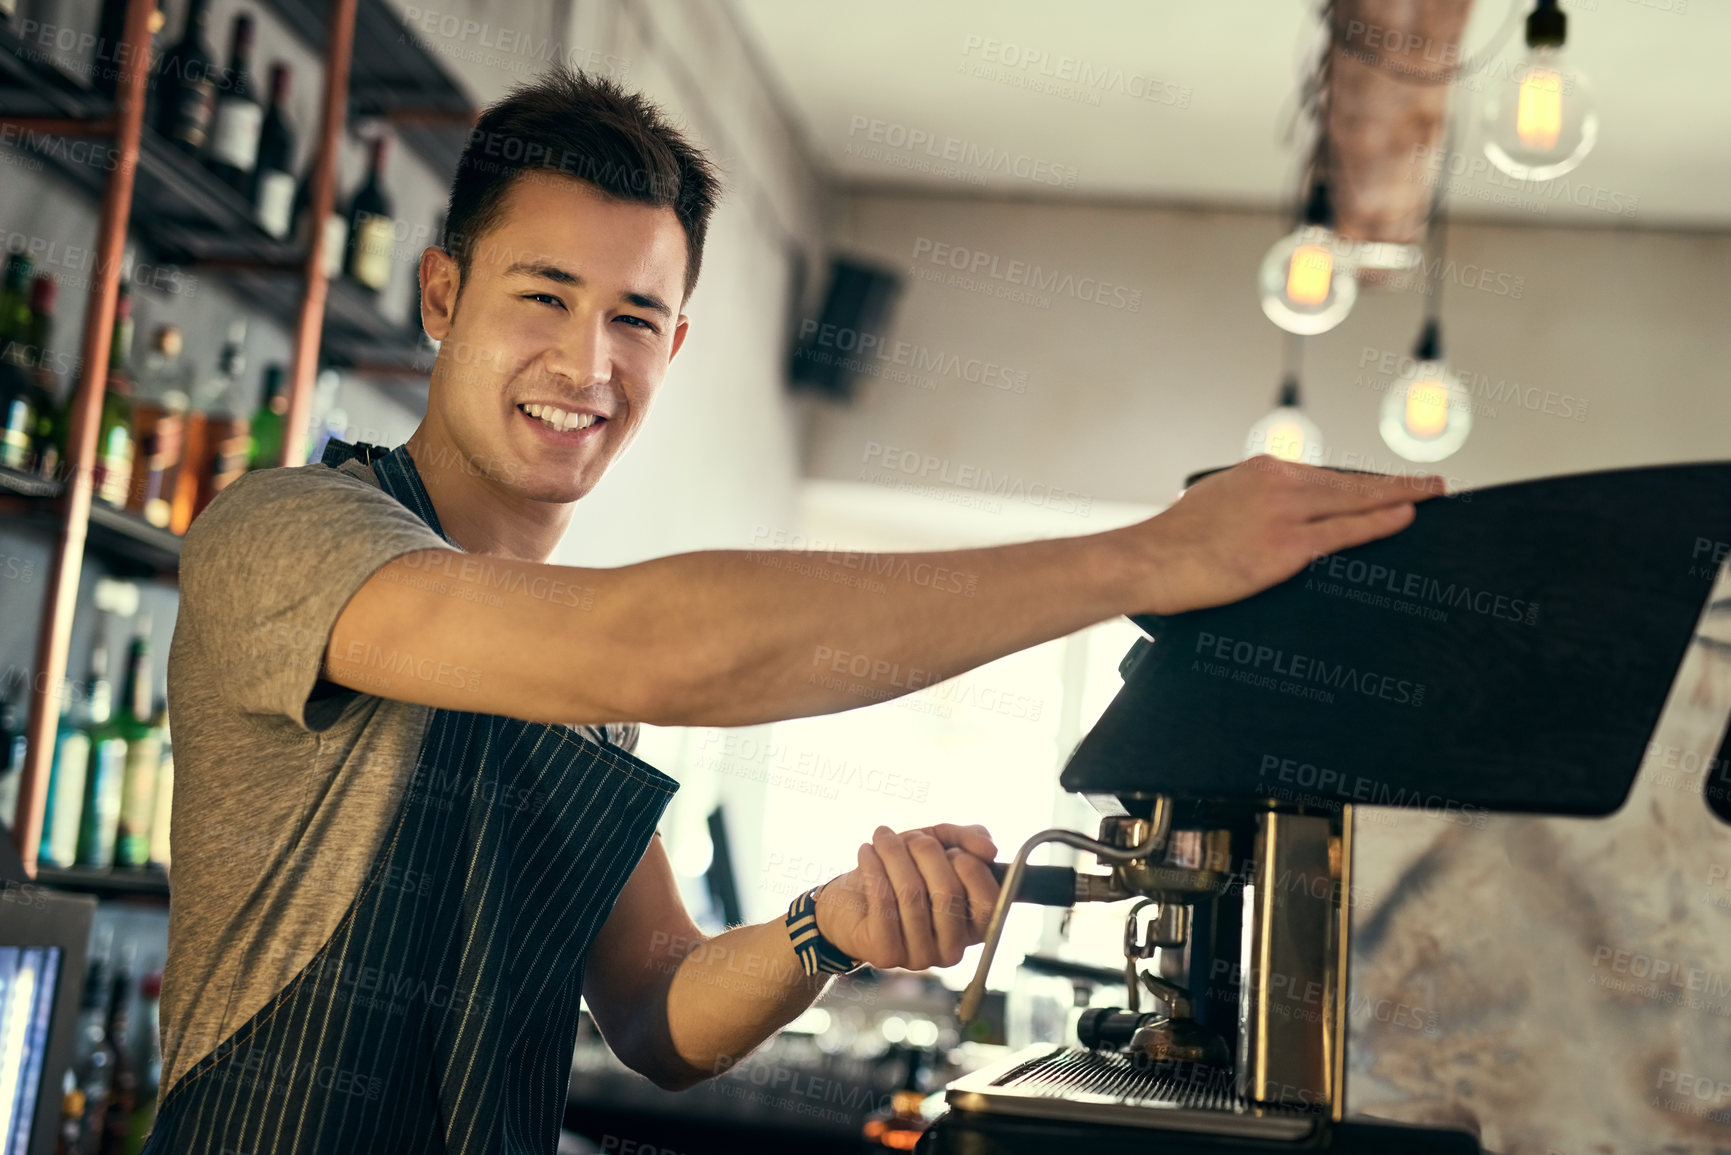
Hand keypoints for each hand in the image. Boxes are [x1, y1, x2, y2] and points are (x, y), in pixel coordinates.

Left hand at [814, 824, 999, 969]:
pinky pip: (883, 902)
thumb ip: (970, 840)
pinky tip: (866, 851)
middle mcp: (952, 950)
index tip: (947, 847)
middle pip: (948, 892)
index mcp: (974, 928)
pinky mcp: (886, 954)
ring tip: (882, 837)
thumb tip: (991, 850)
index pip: (989, 900)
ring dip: (895, 854)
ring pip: (912, 893)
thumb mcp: (940, 845)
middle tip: (911, 837)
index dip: (970, 866)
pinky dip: (874, 868)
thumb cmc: (903, 871)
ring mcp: (920, 957)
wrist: (850, 901)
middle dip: (927, 853)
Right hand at [1126, 456, 1446, 616]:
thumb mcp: (1212, 502)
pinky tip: (1404, 518)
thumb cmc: (1169, 542)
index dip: (1359, 483)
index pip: (1323, 476)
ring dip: (1399, 497)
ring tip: (1430, 496)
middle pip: (1349, 482)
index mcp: (1259, 471)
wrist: (1147, 560)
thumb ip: (1246, 502)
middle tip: (1429, 483)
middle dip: (1393, 483)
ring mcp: (1285, 514)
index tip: (1382, 484)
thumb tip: (1263, 517)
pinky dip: (1380, 522)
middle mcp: (1277, 484)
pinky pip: (1345, 532)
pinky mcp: (1286, 547)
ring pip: (1356, 500)